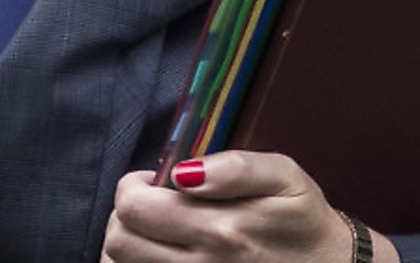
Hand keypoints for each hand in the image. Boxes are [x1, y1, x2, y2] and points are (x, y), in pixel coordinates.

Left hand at [101, 151, 398, 261]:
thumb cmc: (300, 219)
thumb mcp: (283, 176)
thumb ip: (234, 166)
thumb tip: (182, 172)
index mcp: (220, 227)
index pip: (134, 207)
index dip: (135, 186)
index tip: (156, 183)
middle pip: (119, 240)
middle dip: (127, 214)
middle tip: (152, 205)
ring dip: (130, 243)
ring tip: (156, 231)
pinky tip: (159, 253)